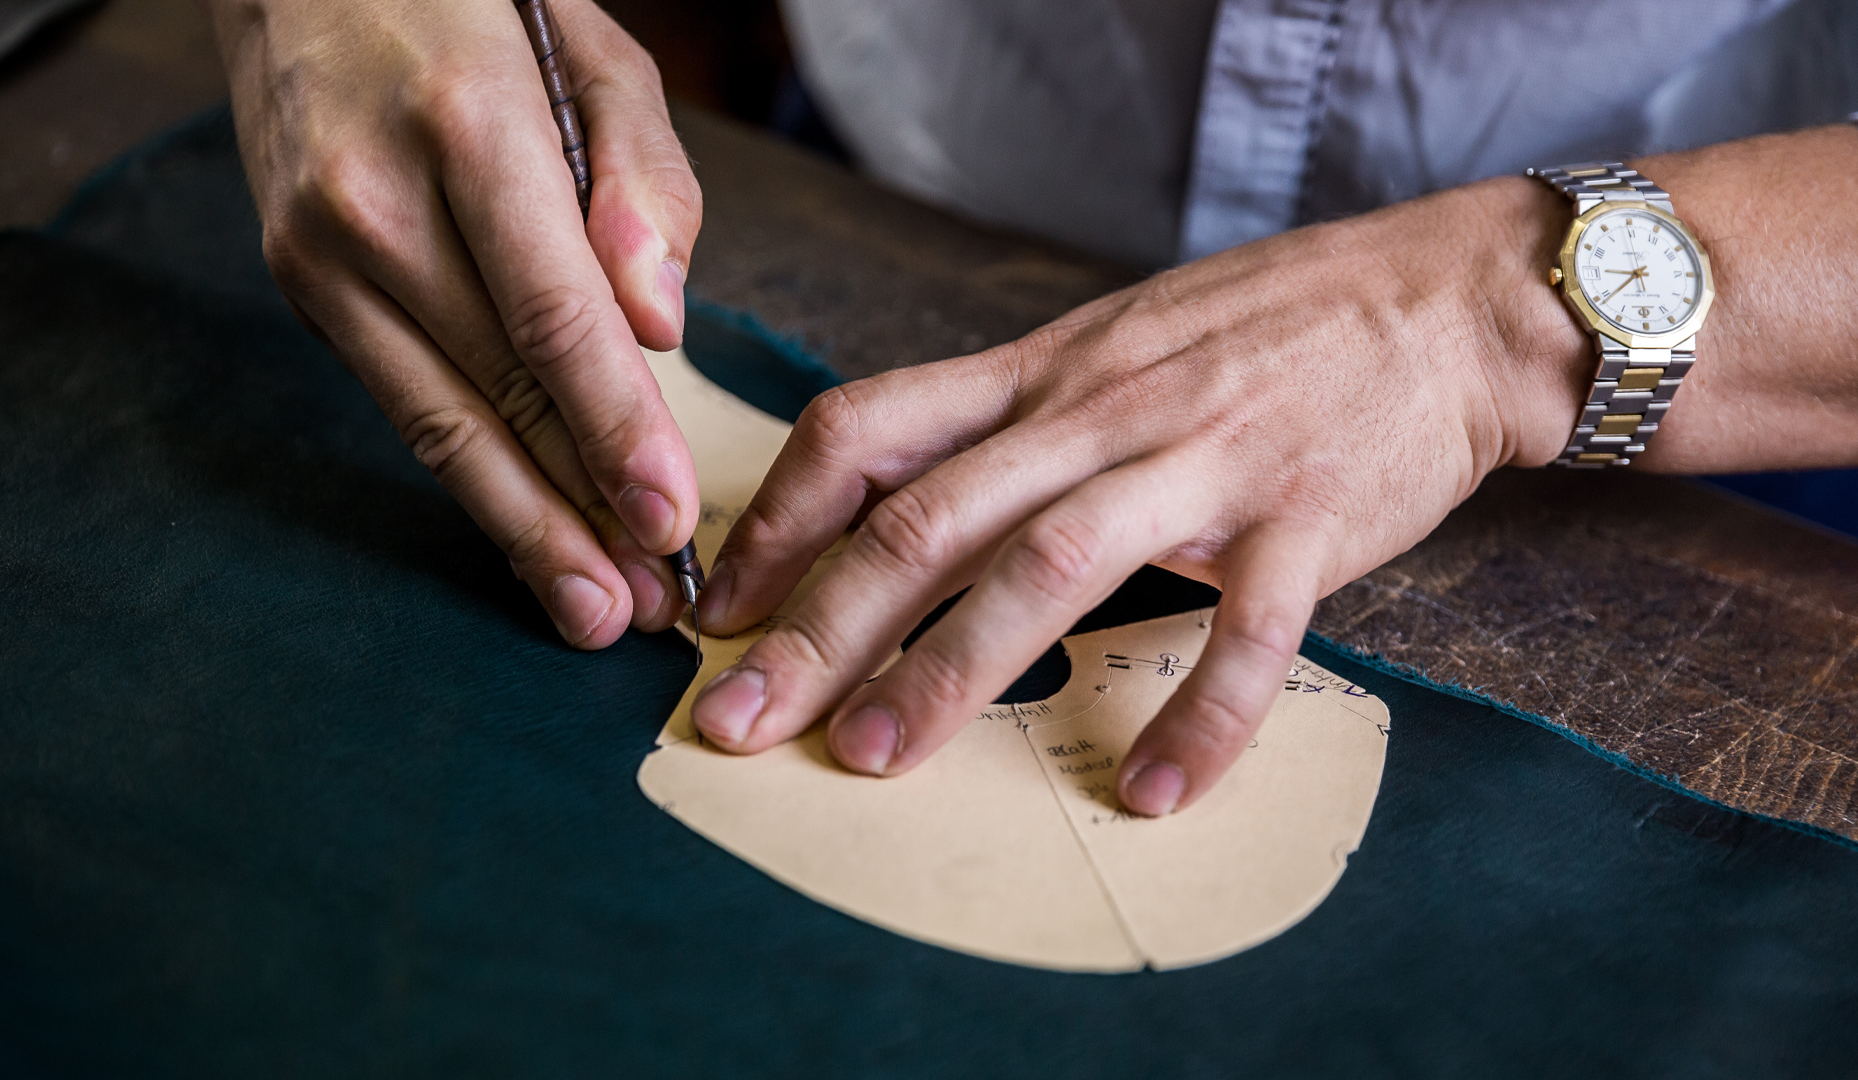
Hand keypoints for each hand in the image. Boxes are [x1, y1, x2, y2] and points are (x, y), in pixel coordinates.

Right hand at [204, 0, 701, 645]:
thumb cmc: (481, 10)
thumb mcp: (599, 54)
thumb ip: (648, 184)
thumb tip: (659, 326)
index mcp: (465, 130)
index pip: (553, 318)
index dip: (614, 431)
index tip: (671, 522)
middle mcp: (373, 205)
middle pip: (493, 394)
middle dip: (575, 515)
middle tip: (641, 610)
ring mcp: (318, 255)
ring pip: (436, 423)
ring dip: (519, 526)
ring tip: (590, 607)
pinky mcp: (301, 288)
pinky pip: (403, 400)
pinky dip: (471, 473)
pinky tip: (527, 527)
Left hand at [688, 177, 1588, 814]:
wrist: (1442, 301)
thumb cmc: (1262, 331)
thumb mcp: (1108, 344)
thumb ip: (1008, 417)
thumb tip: (895, 498)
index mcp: (1040, 371)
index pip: (868, 427)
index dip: (779, 519)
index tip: (722, 606)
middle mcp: (1100, 412)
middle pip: (929, 516)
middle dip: (819, 626)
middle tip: (737, 721)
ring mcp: (1203, 462)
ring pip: (1050, 565)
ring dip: (950, 669)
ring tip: (873, 757)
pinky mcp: (1309, 518)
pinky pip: (1245, 630)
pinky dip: (1197, 715)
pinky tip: (1153, 791)